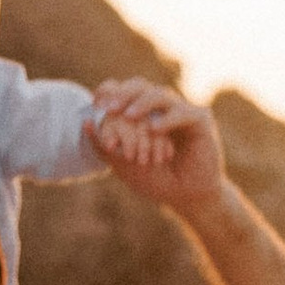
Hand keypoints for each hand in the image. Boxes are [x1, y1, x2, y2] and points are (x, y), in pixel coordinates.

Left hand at [85, 77, 226, 217]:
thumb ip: (105, 148)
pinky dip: (168, 119)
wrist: (187, 198)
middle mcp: (161, 107)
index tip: (95, 103)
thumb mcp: (125, 166)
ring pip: (160, 94)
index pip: (124, 91)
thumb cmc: (157, 180)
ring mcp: (181, 111)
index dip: (110, 91)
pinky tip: (155, 129)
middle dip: (123, 93)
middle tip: (110, 108)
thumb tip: (84, 123)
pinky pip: (183, 112)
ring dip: (142, 103)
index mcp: (143, 113)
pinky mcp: (200, 119)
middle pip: (141, 85)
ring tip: (129, 116)